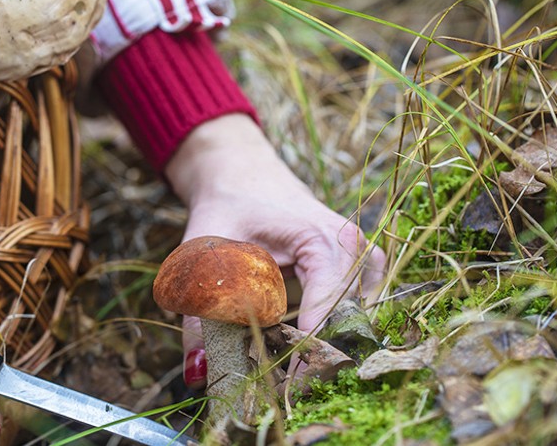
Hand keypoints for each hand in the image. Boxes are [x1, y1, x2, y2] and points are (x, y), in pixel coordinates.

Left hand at [164, 115, 386, 388]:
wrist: (242, 170)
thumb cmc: (226, 205)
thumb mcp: (205, 252)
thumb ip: (198, 313)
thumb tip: (197, 372)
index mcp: (318, 238)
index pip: (328, 305)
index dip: (310, 347)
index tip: (287, 379)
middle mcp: (349, 246)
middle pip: (348, 316)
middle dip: (320, 354)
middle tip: (285, 386)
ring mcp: (359, 254)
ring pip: (359, 315)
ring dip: (332, 343)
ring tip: (298, 368)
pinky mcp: (356, 263)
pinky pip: (359, 305)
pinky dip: (338, 328)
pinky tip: (312, 344)